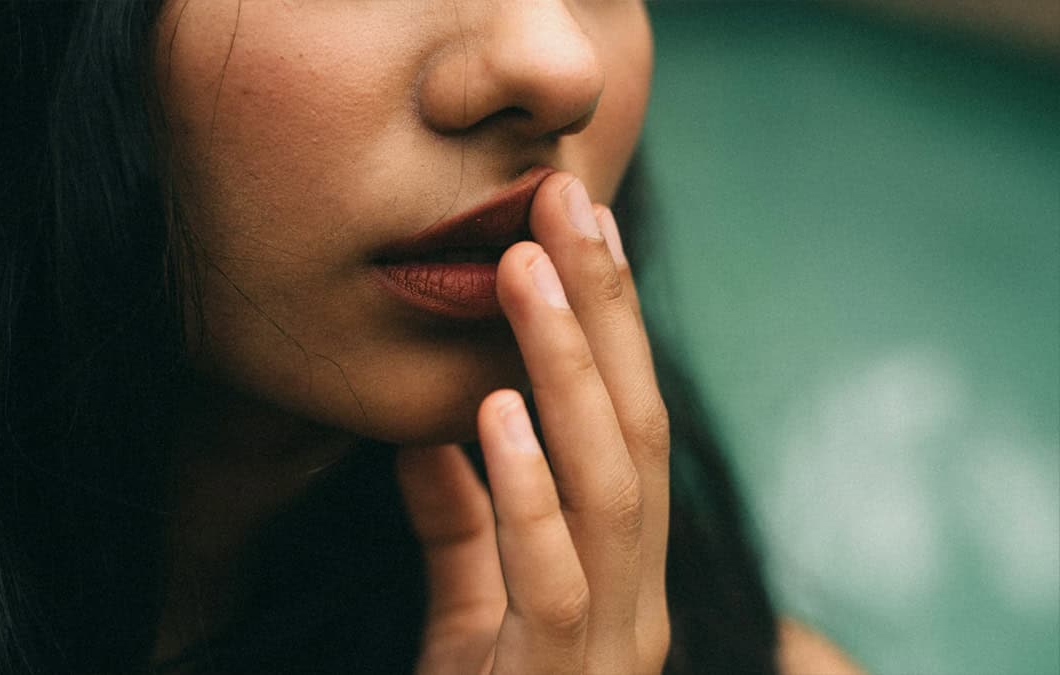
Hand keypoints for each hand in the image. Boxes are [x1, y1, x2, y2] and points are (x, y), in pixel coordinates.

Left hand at [396, 172, 670, 673]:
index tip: (576, 219)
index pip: (625, 421)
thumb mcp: (470, 612)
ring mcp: (609, 648)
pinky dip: (526, 494)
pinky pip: (549, 584)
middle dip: (604, 313)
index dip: (607, 319)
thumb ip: (465, 525)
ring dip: (568, 373)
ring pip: (611, 490)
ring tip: (527, 272)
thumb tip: (433, 428)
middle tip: (567, 199)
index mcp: (623, 573)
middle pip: (633, 431)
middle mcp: (638, 602)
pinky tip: (492, 416)